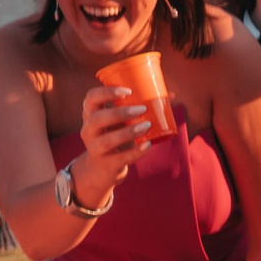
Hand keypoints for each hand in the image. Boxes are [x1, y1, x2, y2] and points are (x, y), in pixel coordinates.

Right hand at [72, 84, 152, 205]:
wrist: (101, 168)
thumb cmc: (114, 136)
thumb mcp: (119, 121)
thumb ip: (138, 107)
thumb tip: (172, 95)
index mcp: (90, 114)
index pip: (91, 98)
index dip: (106, 92)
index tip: (127, 91)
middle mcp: (88, 130)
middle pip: (98, 118)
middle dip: (120, 113)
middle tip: (142, 109)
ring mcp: (95, 148)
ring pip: (107, 140)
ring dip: (128, 132)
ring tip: (147, 126)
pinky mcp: (106, 164)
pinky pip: (120, 158)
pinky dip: (135, 152)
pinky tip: (148, 146)